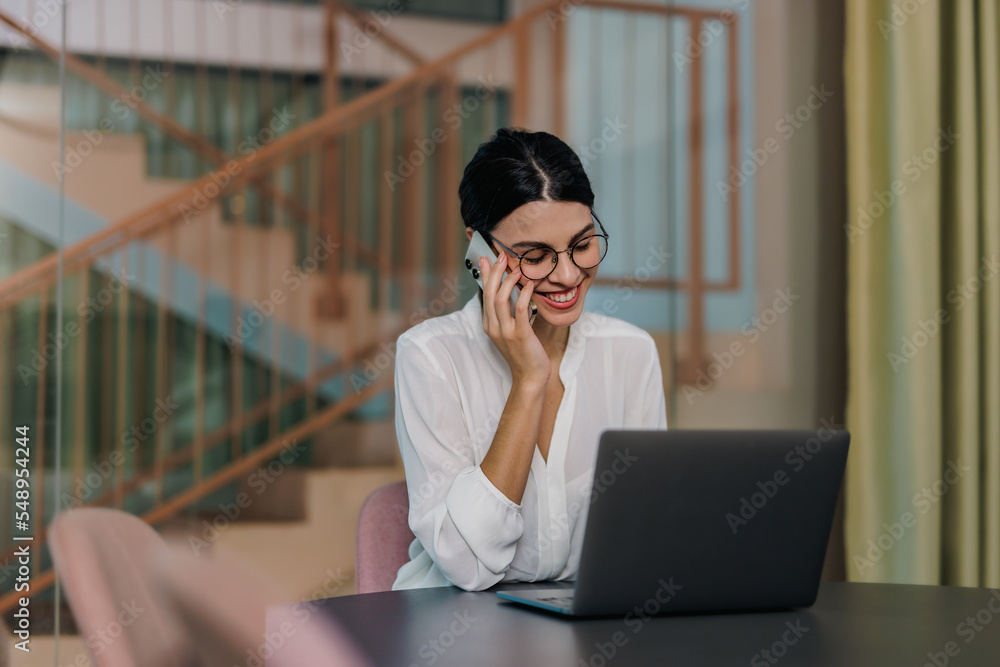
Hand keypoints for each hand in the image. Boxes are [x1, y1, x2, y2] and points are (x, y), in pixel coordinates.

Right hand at [479, 252, 550, 387]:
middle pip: (489, 294)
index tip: (486, 258)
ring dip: (507, 281)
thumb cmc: (524, 353)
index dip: (485, 275)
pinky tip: (530, 285)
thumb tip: (513, 292)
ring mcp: (505, 332)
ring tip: (516, 269)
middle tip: (500, 256)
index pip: (485, 295)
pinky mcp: (520, 335)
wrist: (530, 377)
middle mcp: (494, 327)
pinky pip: (520, 310)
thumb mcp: (512, 330)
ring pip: (500, 300)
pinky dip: (524, 294)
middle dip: (494, 272)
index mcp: (489, 325)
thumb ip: (510, 312)